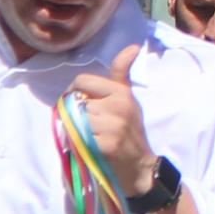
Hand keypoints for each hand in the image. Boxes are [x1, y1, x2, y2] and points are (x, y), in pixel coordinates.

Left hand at [67, 47, 159, 190]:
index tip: (79, 102)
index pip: (83, 81)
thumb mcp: (128, 98)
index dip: (74, 91)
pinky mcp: (106, 145)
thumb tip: (133, 46)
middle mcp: (118, 106)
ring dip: (77, 129)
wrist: (140, 167)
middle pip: (77, 101)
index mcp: (121, 92)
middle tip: (90, 125)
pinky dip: (80, 143)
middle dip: (78, 113)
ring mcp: (112, 126)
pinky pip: (77, 137)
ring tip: (92, 136)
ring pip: (75, 119)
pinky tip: (93, 147)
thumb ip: (121, 73)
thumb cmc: (130, 131)